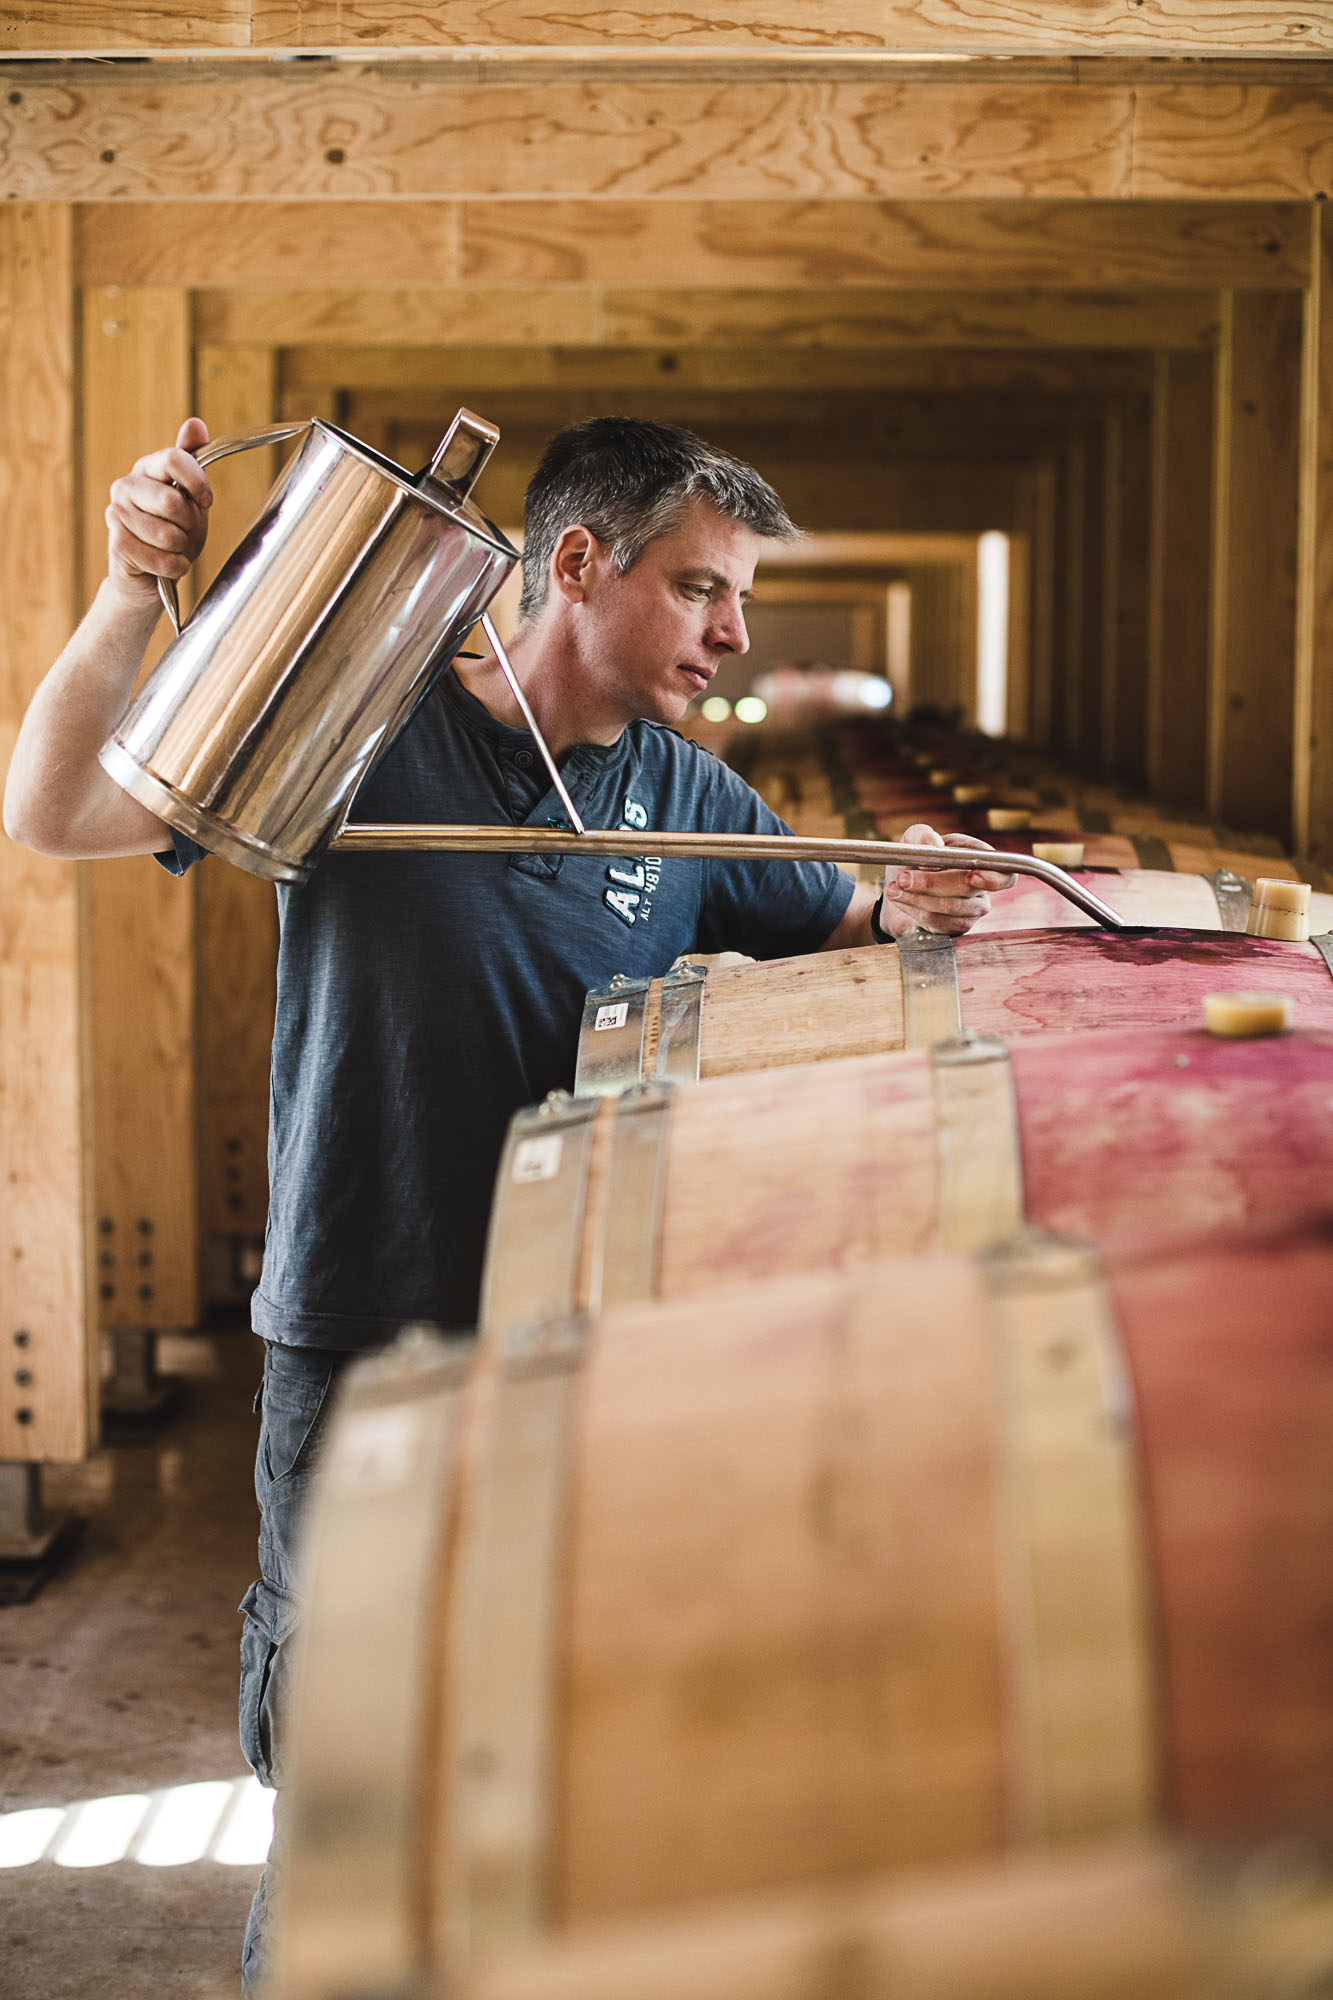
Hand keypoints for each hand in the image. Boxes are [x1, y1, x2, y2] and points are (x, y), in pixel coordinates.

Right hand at [105, 417, 211, 607]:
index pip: (174, 459)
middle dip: (189, 524)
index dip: (197, 482)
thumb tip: (195, 423)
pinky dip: (174, 567)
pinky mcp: (117, 544)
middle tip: (184, 531)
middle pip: (171, 500)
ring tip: (173, 548)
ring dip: (181, 549)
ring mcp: (117, 514)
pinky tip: (167, 565)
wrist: (150, 576)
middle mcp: (126, 486)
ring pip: (168, 534)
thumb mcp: (191, 498)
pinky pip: (161, 558)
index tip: (206, 501)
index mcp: (147, 469)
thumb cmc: (174, 533)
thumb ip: (193, 461)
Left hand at [877, 823, 1015, 939]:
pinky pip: (938, 922)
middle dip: (932, 883)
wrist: (899, 888)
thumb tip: (934, 851)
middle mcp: (982, 887)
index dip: (992, 878)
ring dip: (916, 897)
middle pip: (968, 888)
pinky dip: (914, 909)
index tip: (970, 875)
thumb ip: (923, 835)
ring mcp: (971, 910)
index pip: (1004, 875)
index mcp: (981, 860)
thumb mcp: (913, 839)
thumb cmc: (914, 859)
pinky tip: (901, 900)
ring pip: (949, 907)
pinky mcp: (955, 927)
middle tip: (904, 877)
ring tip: (894, 888)